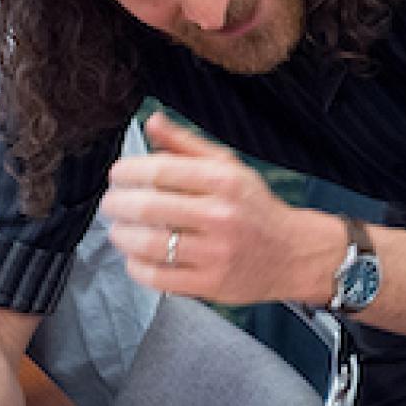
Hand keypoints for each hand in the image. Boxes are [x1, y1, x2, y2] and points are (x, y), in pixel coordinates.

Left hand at [101, 111, 300, 303]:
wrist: (294, 253)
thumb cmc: (254, 207)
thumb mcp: (228, 166)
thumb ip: (186, 144)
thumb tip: (151, 121)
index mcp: (223, 180)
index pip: (159, 170)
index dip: (127, 172)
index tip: (117, 175)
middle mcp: (221, 215)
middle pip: (148, 207)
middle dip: (116, 204)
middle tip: (110, 204)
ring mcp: (216, 252)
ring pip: (149, 244)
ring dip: (121, 236)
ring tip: (118, 231)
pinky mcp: (211, 283)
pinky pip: (158, 277)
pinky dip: (136, 267)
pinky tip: (135, 257)